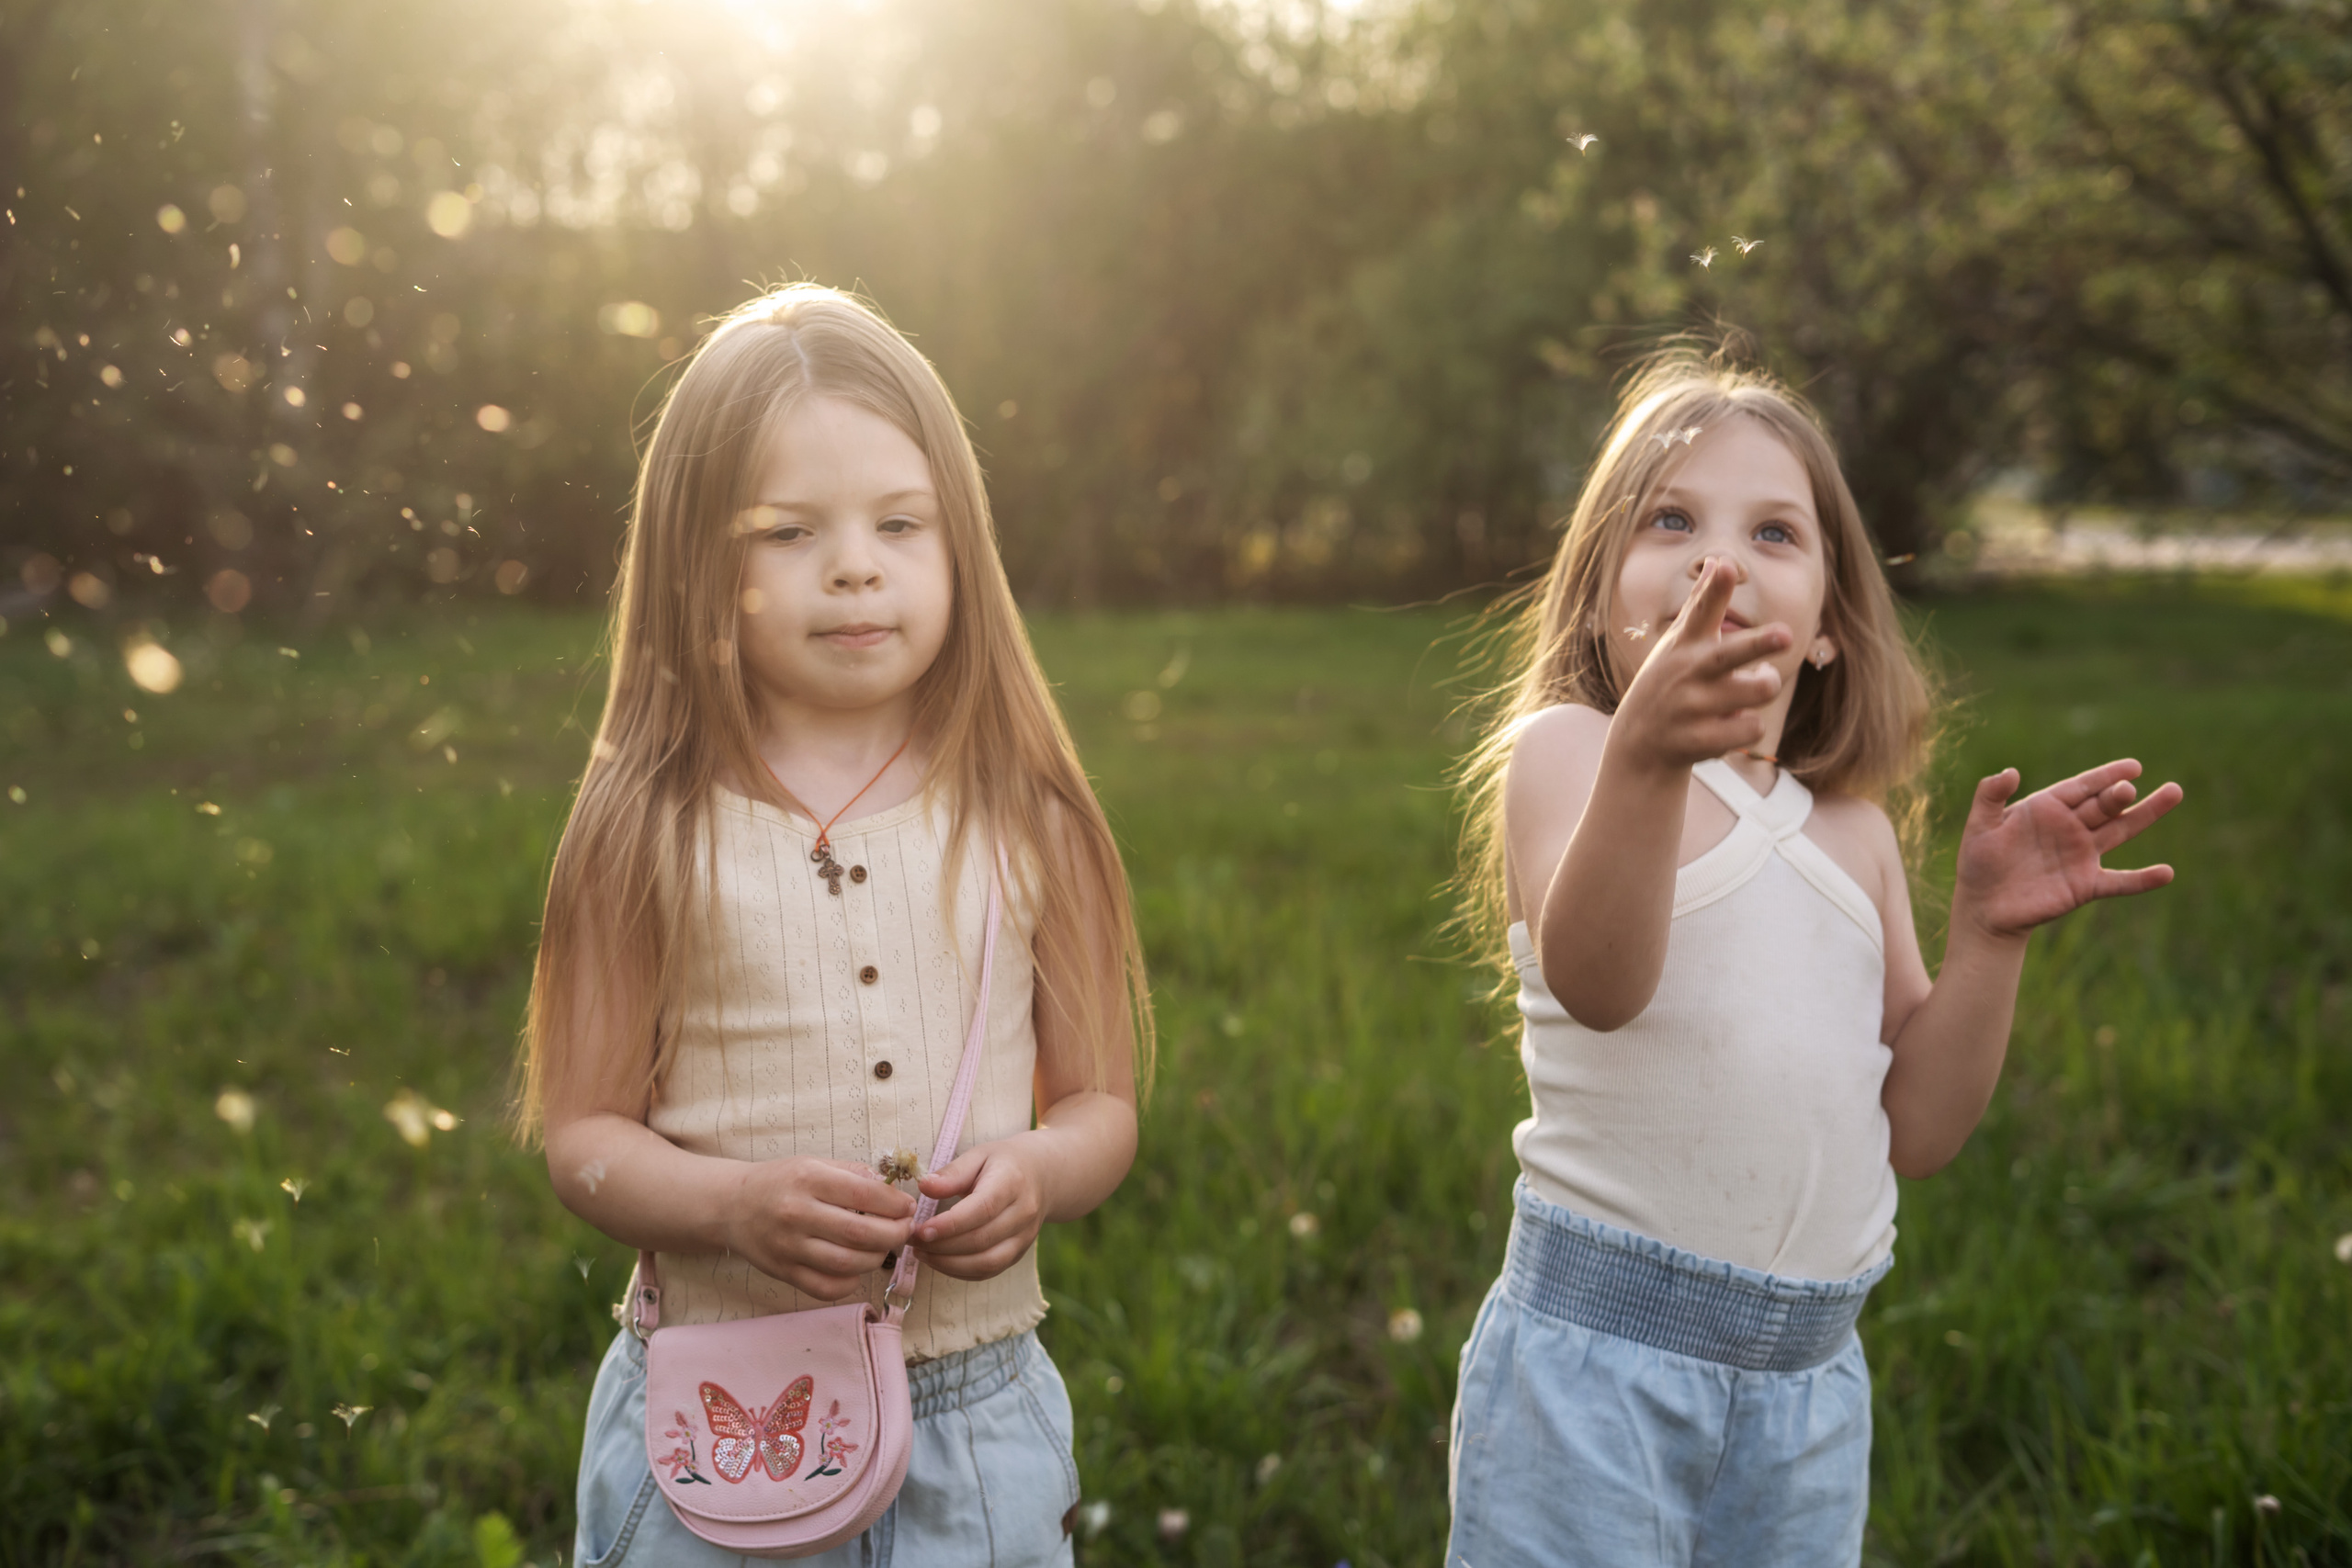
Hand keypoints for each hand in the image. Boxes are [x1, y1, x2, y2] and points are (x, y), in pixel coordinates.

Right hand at [720, 1157, 913, 1301]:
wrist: (733, 1205)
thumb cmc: (781, 1182)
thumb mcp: (815, 1164)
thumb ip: (854, 1175)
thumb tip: (894, 1192)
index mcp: (808, 1179)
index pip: (865, 1195)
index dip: (895, 1205)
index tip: (907, 1207)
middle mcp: (797, 1213)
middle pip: (861, 1234)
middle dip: (895, 1234)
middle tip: (904, 1230)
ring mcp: (789, 1247)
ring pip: (848, 1264)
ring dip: (877, 1259)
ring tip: (883, 1247)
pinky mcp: (783, 1272)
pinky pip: (827, 1288)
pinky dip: (851, 1282)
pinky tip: (856, 1269)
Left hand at [909, 1136, 1049, 1282]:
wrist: (1043, 1176)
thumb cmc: (1003, 1163)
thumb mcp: (979, 1155)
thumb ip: (953, 1173)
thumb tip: (924, 1187)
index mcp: (1012, 1183)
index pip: (982, 1209)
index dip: (950, 1225)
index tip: (921, 1230)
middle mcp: (1023, 1213)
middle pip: (982, 1239)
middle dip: (942, 1246)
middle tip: (912, 1240)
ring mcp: (1024, 1237)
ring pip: (987, 1262)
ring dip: (949, 1264)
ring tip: (921, 1253)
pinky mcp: (1019, 1253)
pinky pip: (989, 1271)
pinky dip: (961, 1272)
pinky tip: (939, 1261)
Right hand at [1611, 558, 1792, 770]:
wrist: (1639, 744)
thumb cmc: (1668, 682)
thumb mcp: (1678, 642)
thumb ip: (1700, 604)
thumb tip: (1718, 561)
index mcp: (1686, 644)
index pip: (1702, 611)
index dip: (1716, 589)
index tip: (1727, 566)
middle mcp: (1688, 672)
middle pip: (1732, 655)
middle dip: (1759, 644)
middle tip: (1786, 635)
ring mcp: (1692, 707)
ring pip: (1758, 691)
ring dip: (1765, 686)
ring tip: (1752, 687)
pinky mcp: (1700, 740)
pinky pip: (1751, 729)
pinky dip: (1749, 727)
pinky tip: (1729, 726)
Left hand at [1954, 758, 2182, 940]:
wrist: (1983, 907)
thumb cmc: (1979, 863)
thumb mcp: (1979, 826)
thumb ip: (1990, 796)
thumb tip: (2011, 771)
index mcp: (2047, 808)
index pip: (2082, 787)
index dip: (2106, 775)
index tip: (2134, 766)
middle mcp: (2070, 828)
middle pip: (2104, 805)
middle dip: (2118, 795)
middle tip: (2130, 788)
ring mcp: (2081, 856)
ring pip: (2120, 830)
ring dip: (2146, 814)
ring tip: (2173, 793)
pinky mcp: (2085, 885)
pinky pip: (2119, 882)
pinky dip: (2142, 879)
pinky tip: (2167, 873)